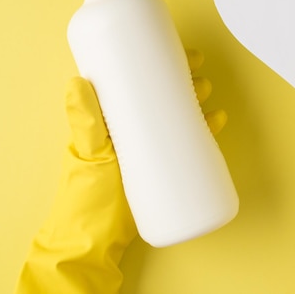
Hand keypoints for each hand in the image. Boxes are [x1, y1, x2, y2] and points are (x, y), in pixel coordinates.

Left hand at [16, 49, 225, 293]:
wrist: (95, 241)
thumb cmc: (86, 197)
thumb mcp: (88, 154)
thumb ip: (85, 121)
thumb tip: (77, 81)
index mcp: (109, 118)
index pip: (134, 80)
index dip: (156, 62)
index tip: (177, 52)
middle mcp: (129, 127)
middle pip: (159, 93)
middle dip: (182, 79)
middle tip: (199, 75)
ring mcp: (146, 147)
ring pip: (174, 113)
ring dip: (194, 99)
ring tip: (208, 95)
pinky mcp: (161, 165)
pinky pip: (185, 141)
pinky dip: (202, 129)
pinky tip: (217, 121)